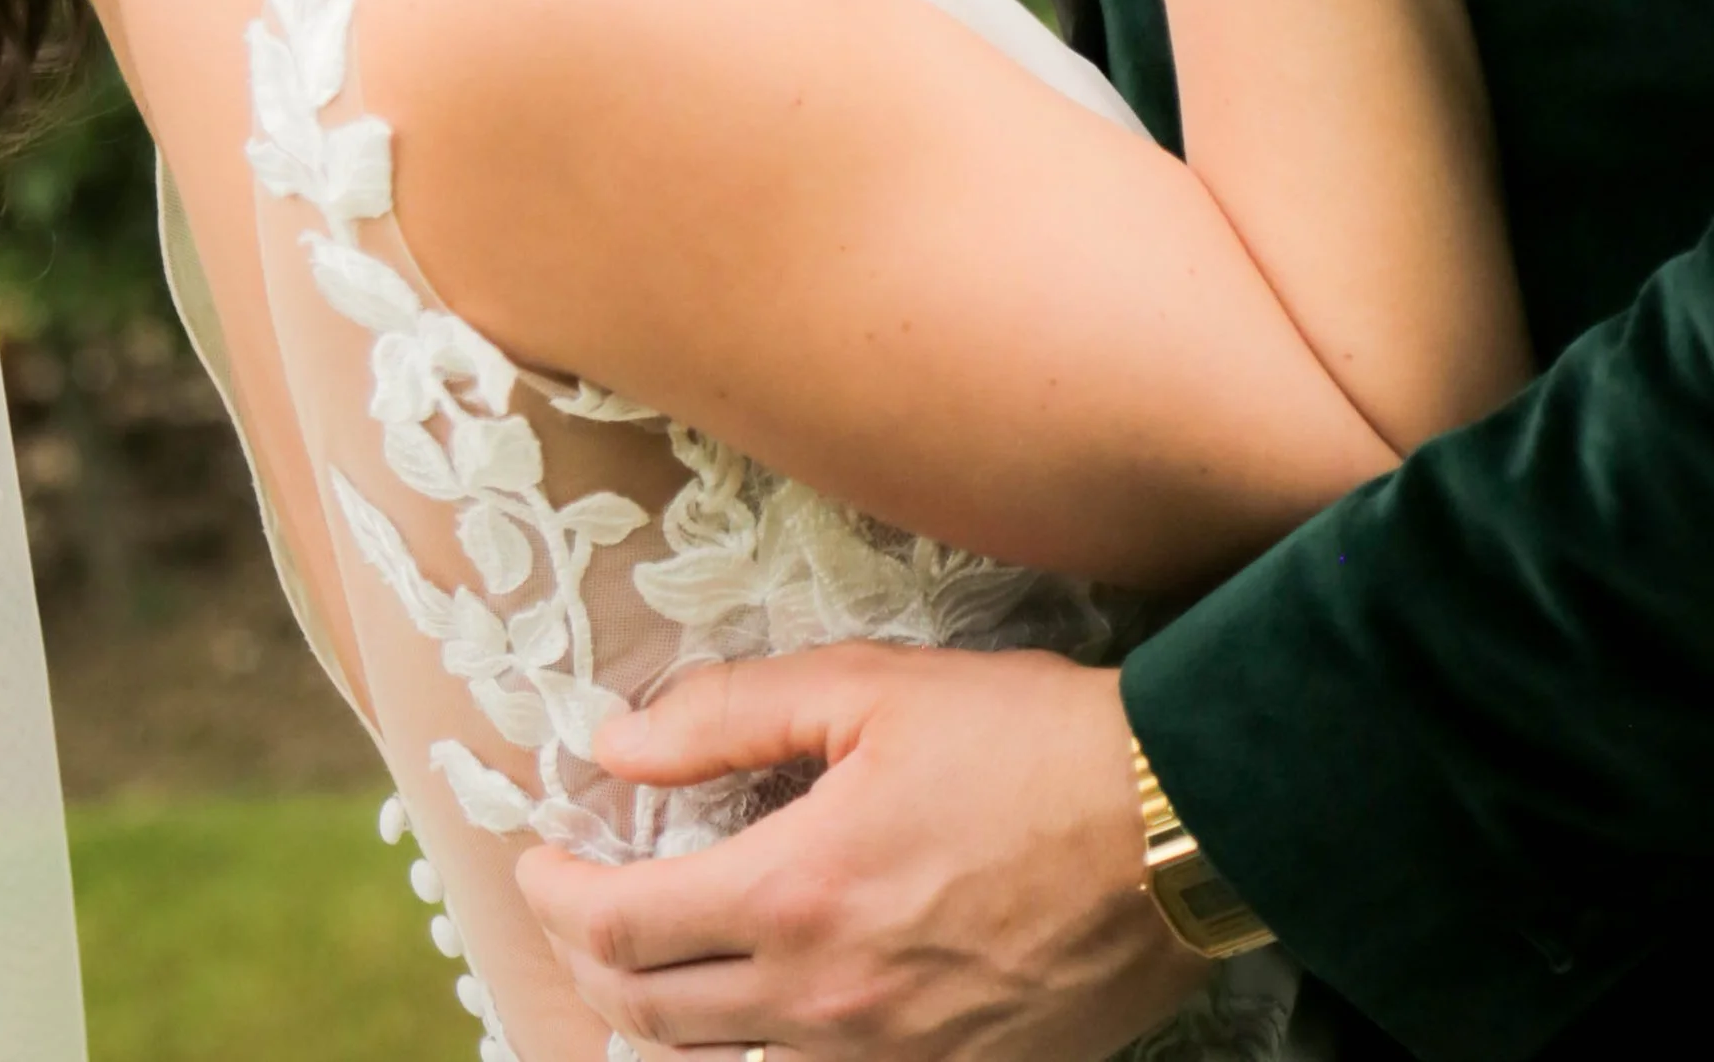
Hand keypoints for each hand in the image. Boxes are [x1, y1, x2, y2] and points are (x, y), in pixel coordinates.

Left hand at [516, 645, 1204, 1061]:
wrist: (1176, 827)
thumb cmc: (1028, 739)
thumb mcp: (872, 688)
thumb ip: (729, 717)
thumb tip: (617, 749)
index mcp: (795, 893)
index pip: (621, 929)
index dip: (556, 897)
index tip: (537, 860)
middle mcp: (824, 1000)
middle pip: (651, 1014)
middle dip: (590, 962)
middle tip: (579, 907)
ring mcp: (887, 1060)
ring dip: (661, 1024)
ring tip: (650, 967)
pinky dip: (759, 1058)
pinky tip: (757, 1015)